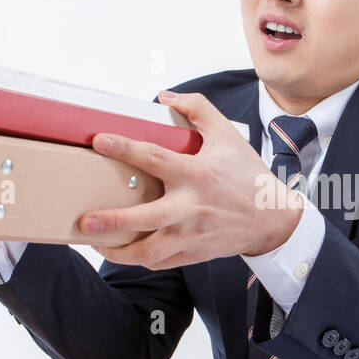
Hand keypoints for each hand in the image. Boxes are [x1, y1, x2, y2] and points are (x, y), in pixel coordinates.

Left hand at [80, 90, 303, 268]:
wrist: (273, 218)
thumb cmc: (247, 176)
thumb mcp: (228, 135)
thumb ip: (198, 110)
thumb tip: (166, 97)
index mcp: (197, 174)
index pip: (154, 158)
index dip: (124, 148)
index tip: (98, 141)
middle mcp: (192, 207)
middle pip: (146, 218)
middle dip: (113, 221)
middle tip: (85, 219)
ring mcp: (192, 235)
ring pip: (149, 251)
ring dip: (119, 251)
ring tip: (95, 242)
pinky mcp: (194, 254)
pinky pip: (159, 262)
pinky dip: (138, 258)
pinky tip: (122, 250)